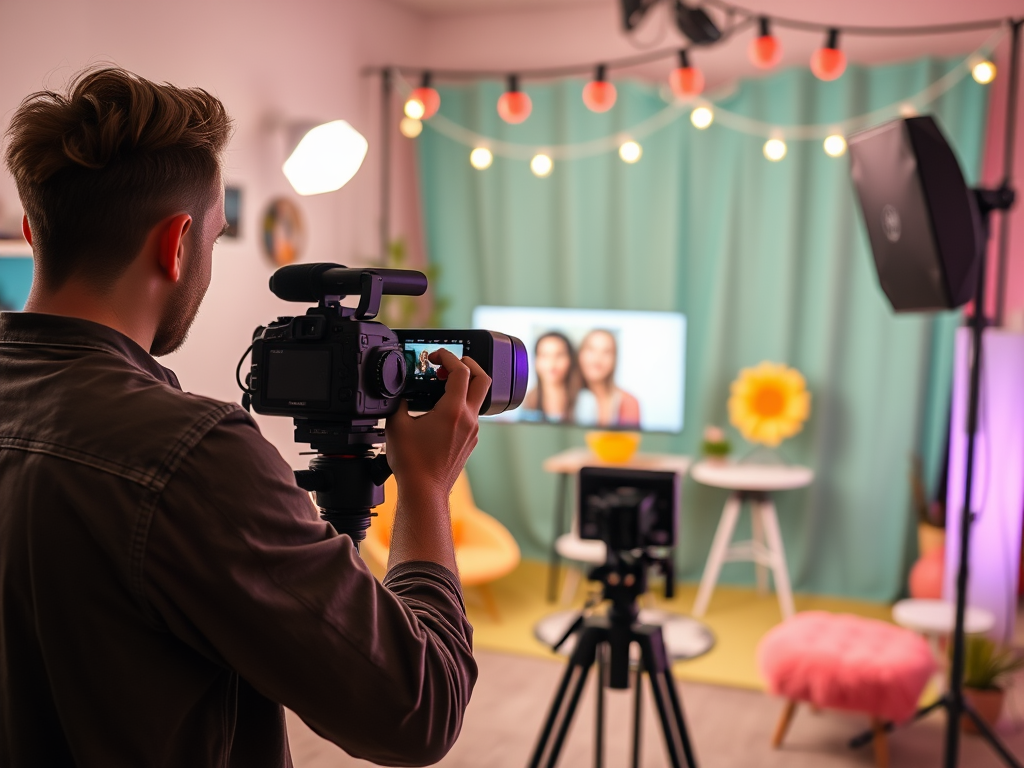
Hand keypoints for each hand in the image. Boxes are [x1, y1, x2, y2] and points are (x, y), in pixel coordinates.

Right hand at [385, 349, 491, 500]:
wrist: (424, 491)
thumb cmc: (412, 463)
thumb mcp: (396, 425)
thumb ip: (400, 402)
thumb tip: (402, 393)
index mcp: (453, 411)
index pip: (461, 371)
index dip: (449, 357)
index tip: (438, 356)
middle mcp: (469, 419)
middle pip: (483, 379)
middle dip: (469, 364)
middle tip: (449, 364)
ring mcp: (472, 432)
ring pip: (477, 399)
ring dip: (462, 387)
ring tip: (440, 388)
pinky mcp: (470, 442)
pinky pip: (471, 416)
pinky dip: (459, 405)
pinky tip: (440, 411)